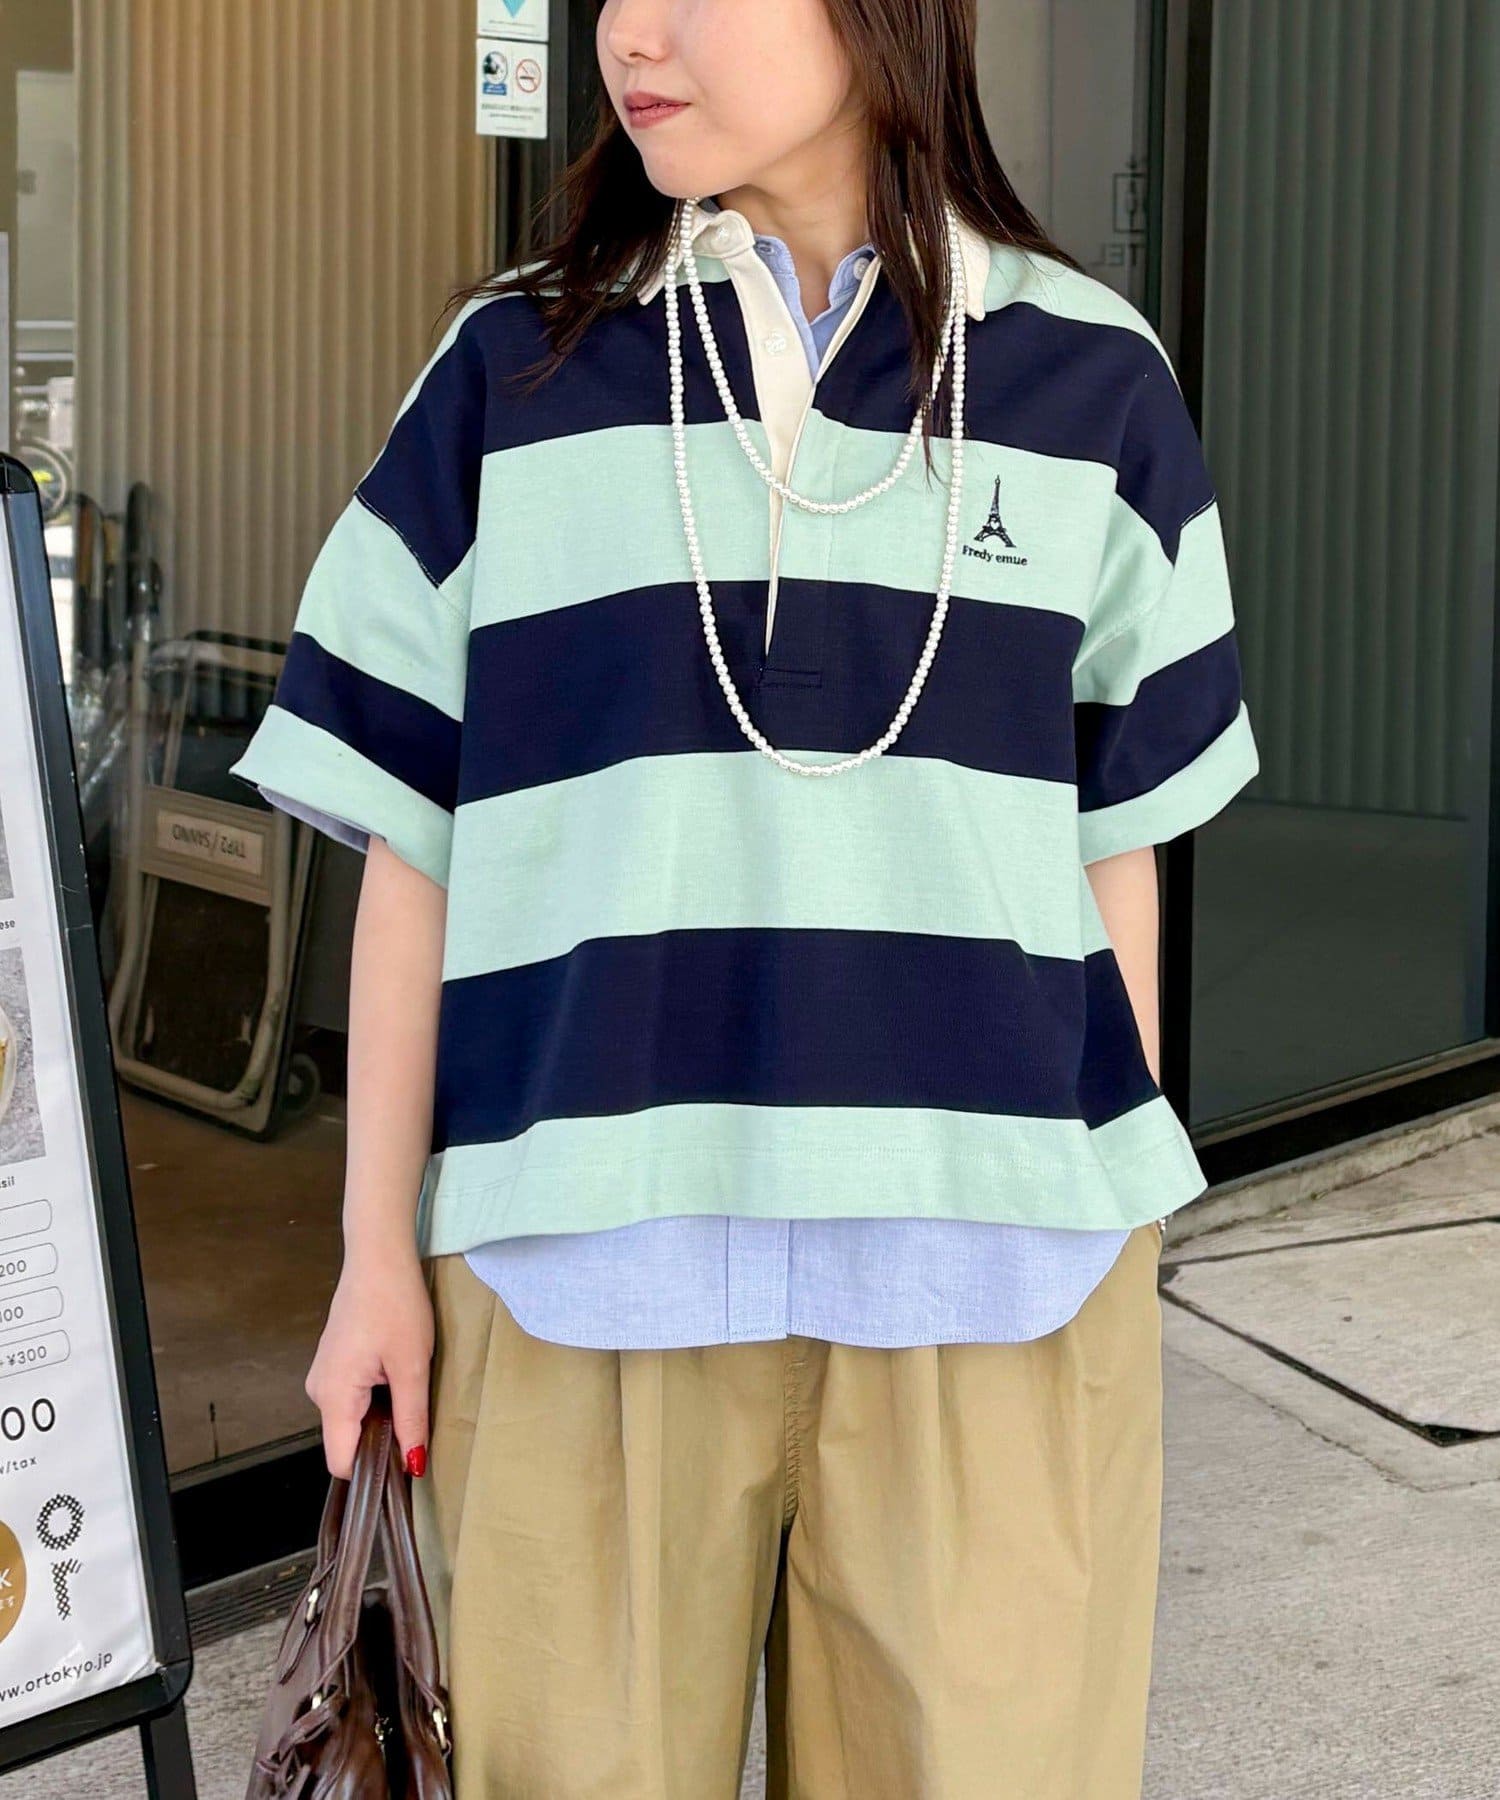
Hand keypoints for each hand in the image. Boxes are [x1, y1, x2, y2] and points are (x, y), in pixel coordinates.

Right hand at [305, 1248, 432, 1479]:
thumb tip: (413, 1465)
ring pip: (350, 1420)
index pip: (340, 1462)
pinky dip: (373, 1398)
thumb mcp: (412, 1366)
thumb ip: (411, 1419)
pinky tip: (395, 1374)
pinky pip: (350, 1398)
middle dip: (380, 1442)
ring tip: (407, 1388)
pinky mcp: (333, 1363)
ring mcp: (323, 1375)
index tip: (404, 1466)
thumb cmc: (395, 1305)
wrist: (378, 1256)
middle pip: (346, 1441)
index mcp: (333, 1396)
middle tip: (415, 1419)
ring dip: (379, 1417)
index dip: (372, 1472)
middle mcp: (319, 1390)